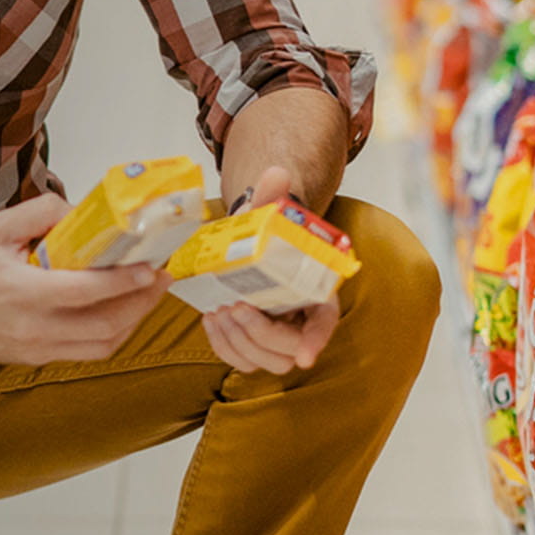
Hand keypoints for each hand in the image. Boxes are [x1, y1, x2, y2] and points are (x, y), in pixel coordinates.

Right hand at [0, 193, 169, 364]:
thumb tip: (81, 214)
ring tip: (148, 294)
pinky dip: (112, 333)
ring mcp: (37, 348)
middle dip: (143, 301)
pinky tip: (120, 312)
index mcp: (21, 292)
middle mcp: (33, 327)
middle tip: (162, 276)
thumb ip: (41, 213)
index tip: (152, 265)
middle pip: (107, 324)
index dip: (126, 281)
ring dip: (134, 320)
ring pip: (103, 344)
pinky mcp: (38, 359)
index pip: (88, 291)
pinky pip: (88, 351)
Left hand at [198, 163, 340, 373]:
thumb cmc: (263, 232)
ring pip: (264, 361)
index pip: (324, 325)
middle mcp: (300, 321)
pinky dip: (224, 346)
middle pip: (289, 350)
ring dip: (239, 342)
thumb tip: (276, 173)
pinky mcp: (252, 342)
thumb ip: (272, 196)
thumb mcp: (267, 213)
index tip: (305, 356)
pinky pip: (242, 359)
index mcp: (316, 294)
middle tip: (235, 307)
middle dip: (261, 335)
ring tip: (220, 312)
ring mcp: (276, 336)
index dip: (316, 341)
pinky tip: (210, 319)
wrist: (247, 244)